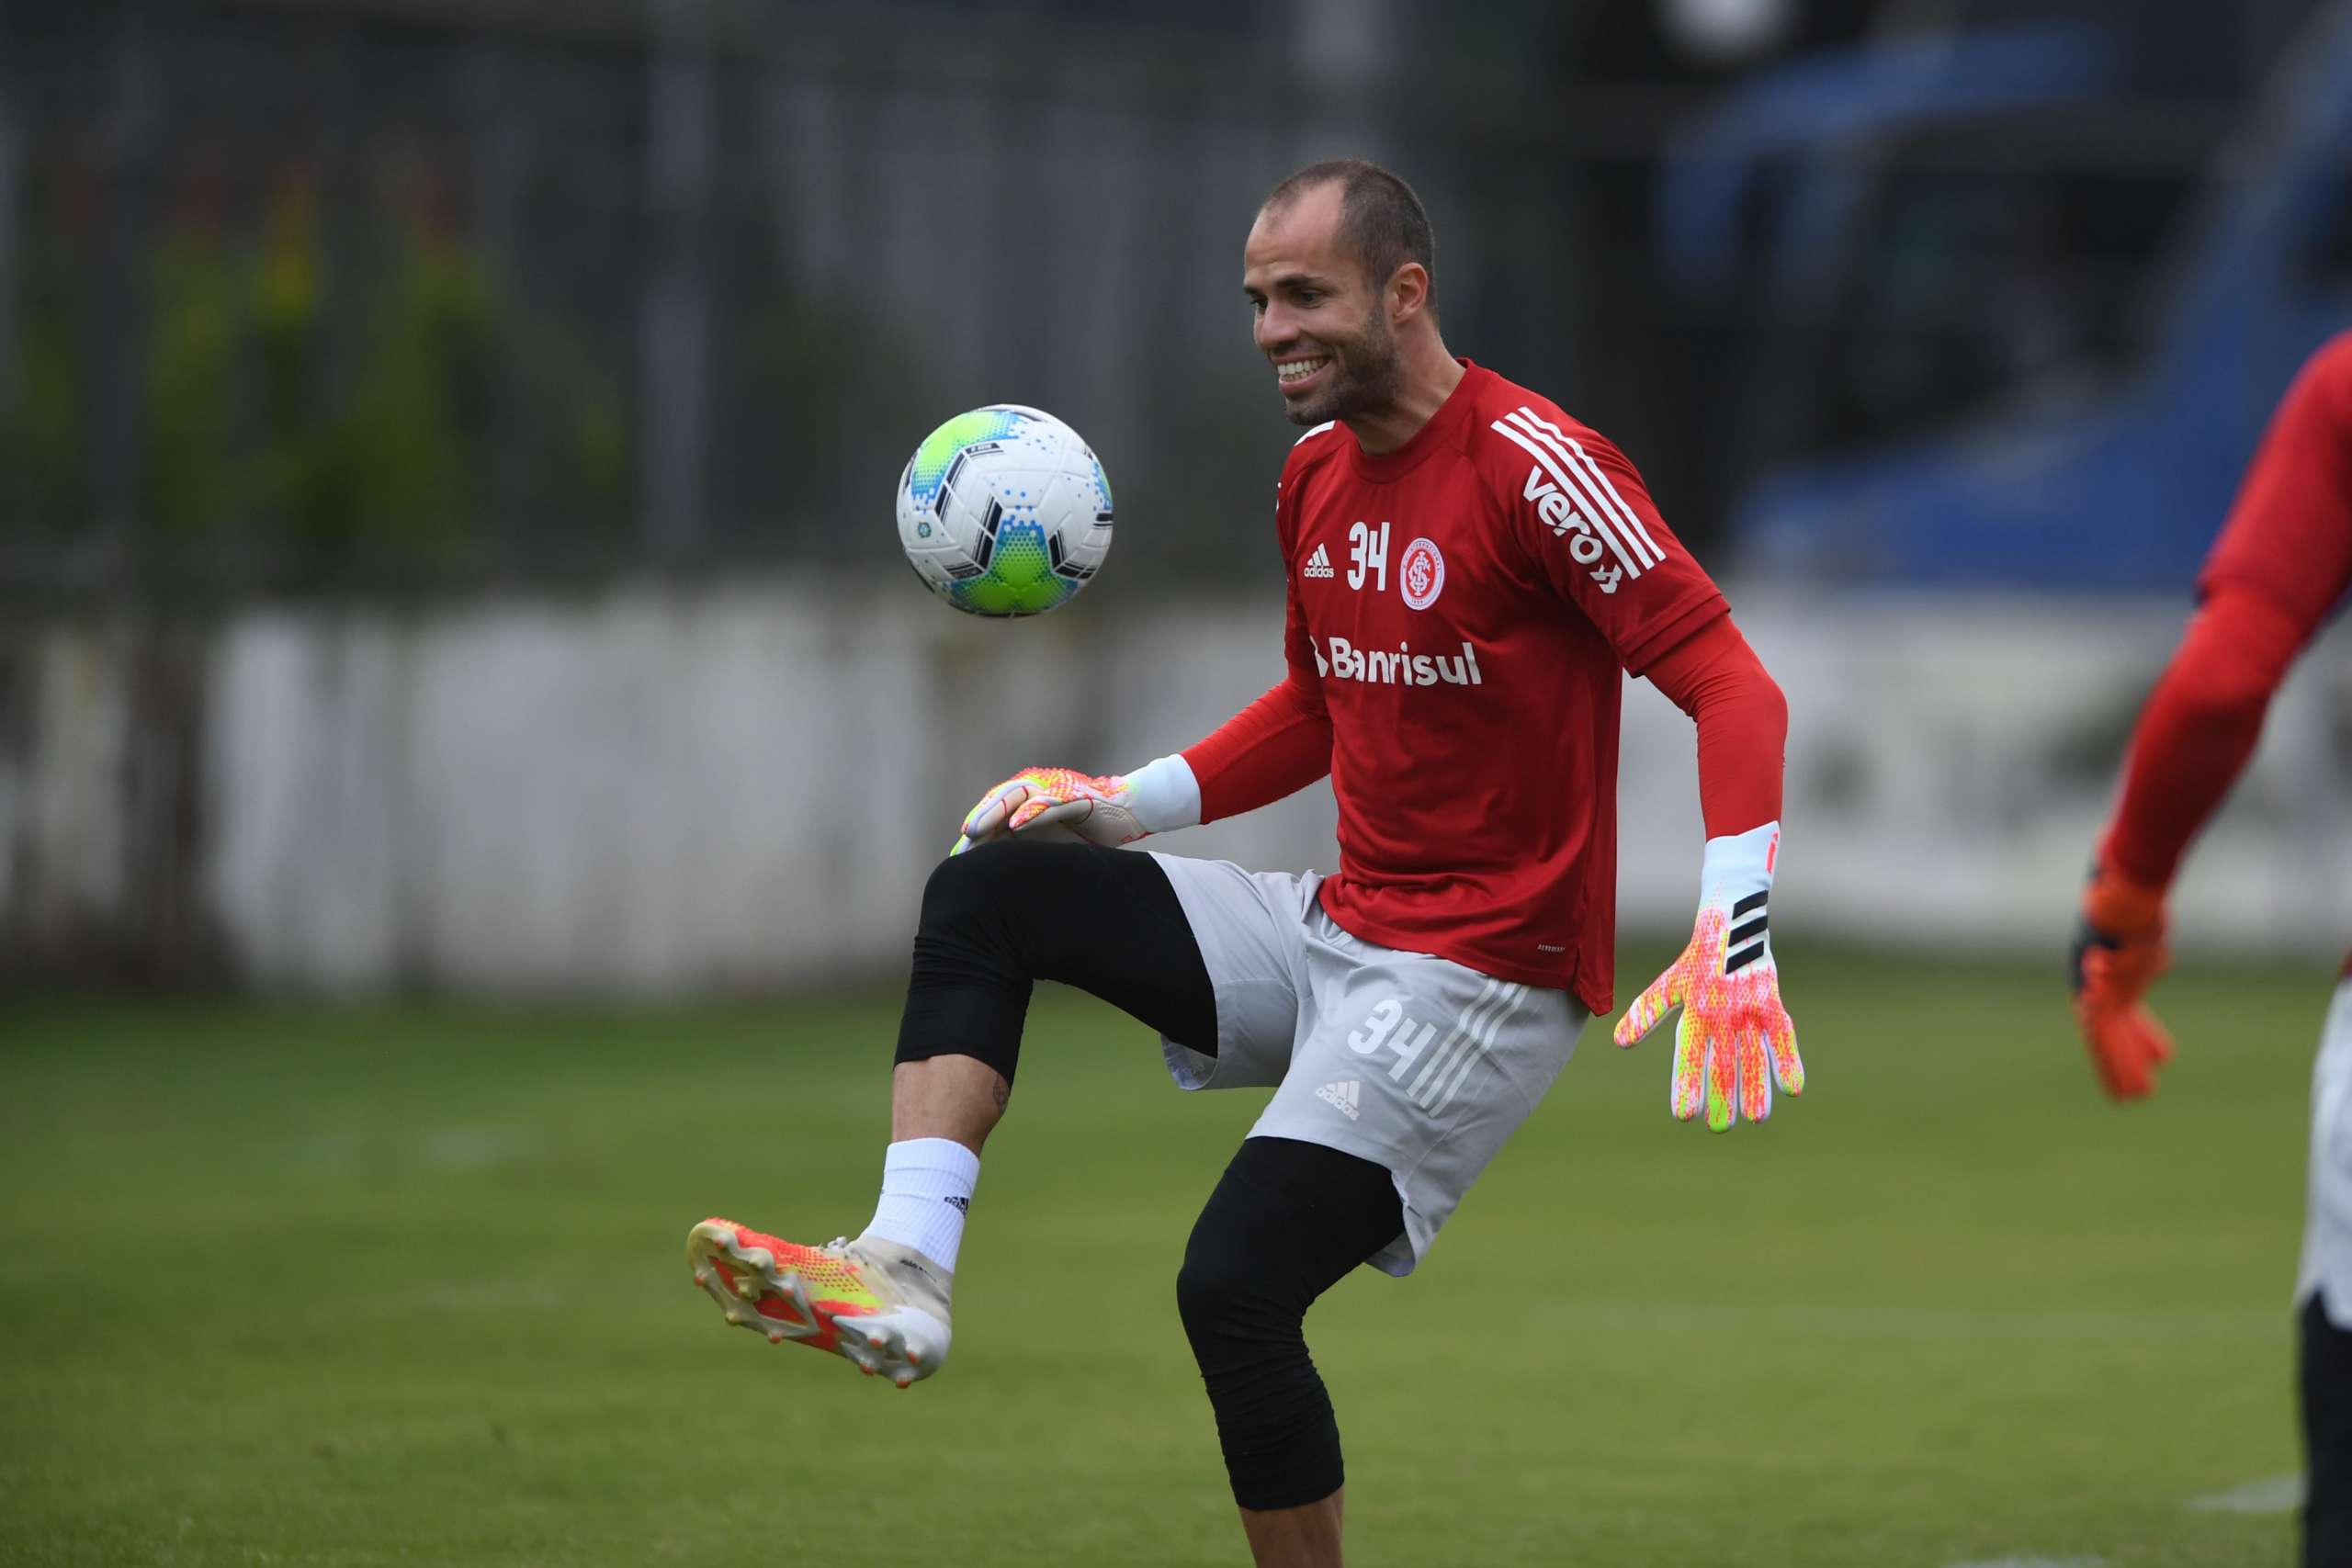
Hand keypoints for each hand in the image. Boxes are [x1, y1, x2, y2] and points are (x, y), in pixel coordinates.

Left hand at [951, 767, 1148, 856]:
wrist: (1128, 815)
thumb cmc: (1087, 832)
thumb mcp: (1050, 847)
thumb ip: (1026, 853)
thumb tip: (998, 879)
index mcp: (1028, 806)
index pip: (994, 819)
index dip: (975, 837)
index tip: (956, 858)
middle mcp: (1036, 793)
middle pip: (998, 804)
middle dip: (977, 823)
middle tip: (959, 842)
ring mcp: (1054, 791)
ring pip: (1016, 798)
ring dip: (994, 813)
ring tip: (975, 830)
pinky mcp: (1074, 796)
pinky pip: (1049, 803)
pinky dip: (1032, 812)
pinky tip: (1016, 824)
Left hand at [1614, 824, 1803, 1131]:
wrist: (1729, 923)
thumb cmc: (1694, 962)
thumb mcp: (1668, 985)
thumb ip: (1647, 1013)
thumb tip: (1620, 1042)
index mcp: (1693, 1010)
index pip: (1689, 1054)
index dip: (1687, 1084)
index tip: (1684, 1115)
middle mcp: (1721, 1013)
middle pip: (1722, 1063)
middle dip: (1721, 1098)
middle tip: (1719, 1128)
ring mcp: (1748, 1009)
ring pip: (1753, 1056)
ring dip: (1755, 1088)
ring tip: (1755, 1118)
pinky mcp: (1772, 1003)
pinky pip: (1783, 1037)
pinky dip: (1789, 1061)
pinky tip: (1793, 1090)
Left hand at [2069, 867, 2171, 1099]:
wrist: (2122, 887)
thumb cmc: (2136, 904)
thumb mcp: (2147, 939)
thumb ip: (2149, 958)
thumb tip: (2159, 966)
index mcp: (2107, 974)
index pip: (2123, 1017)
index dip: (2137, 1042)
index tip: (2157, 1062)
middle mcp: (2095, 982)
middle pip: (2107, 1032)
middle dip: (2121, 1063)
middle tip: (2132, 1096)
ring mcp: (2096, 984)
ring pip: (2106, 1036)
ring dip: (2120, 1067)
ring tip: (2135, 1095)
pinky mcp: (2099, 985)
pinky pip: (2108, 1025)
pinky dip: (2121, 1049)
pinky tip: (2123, 1069)